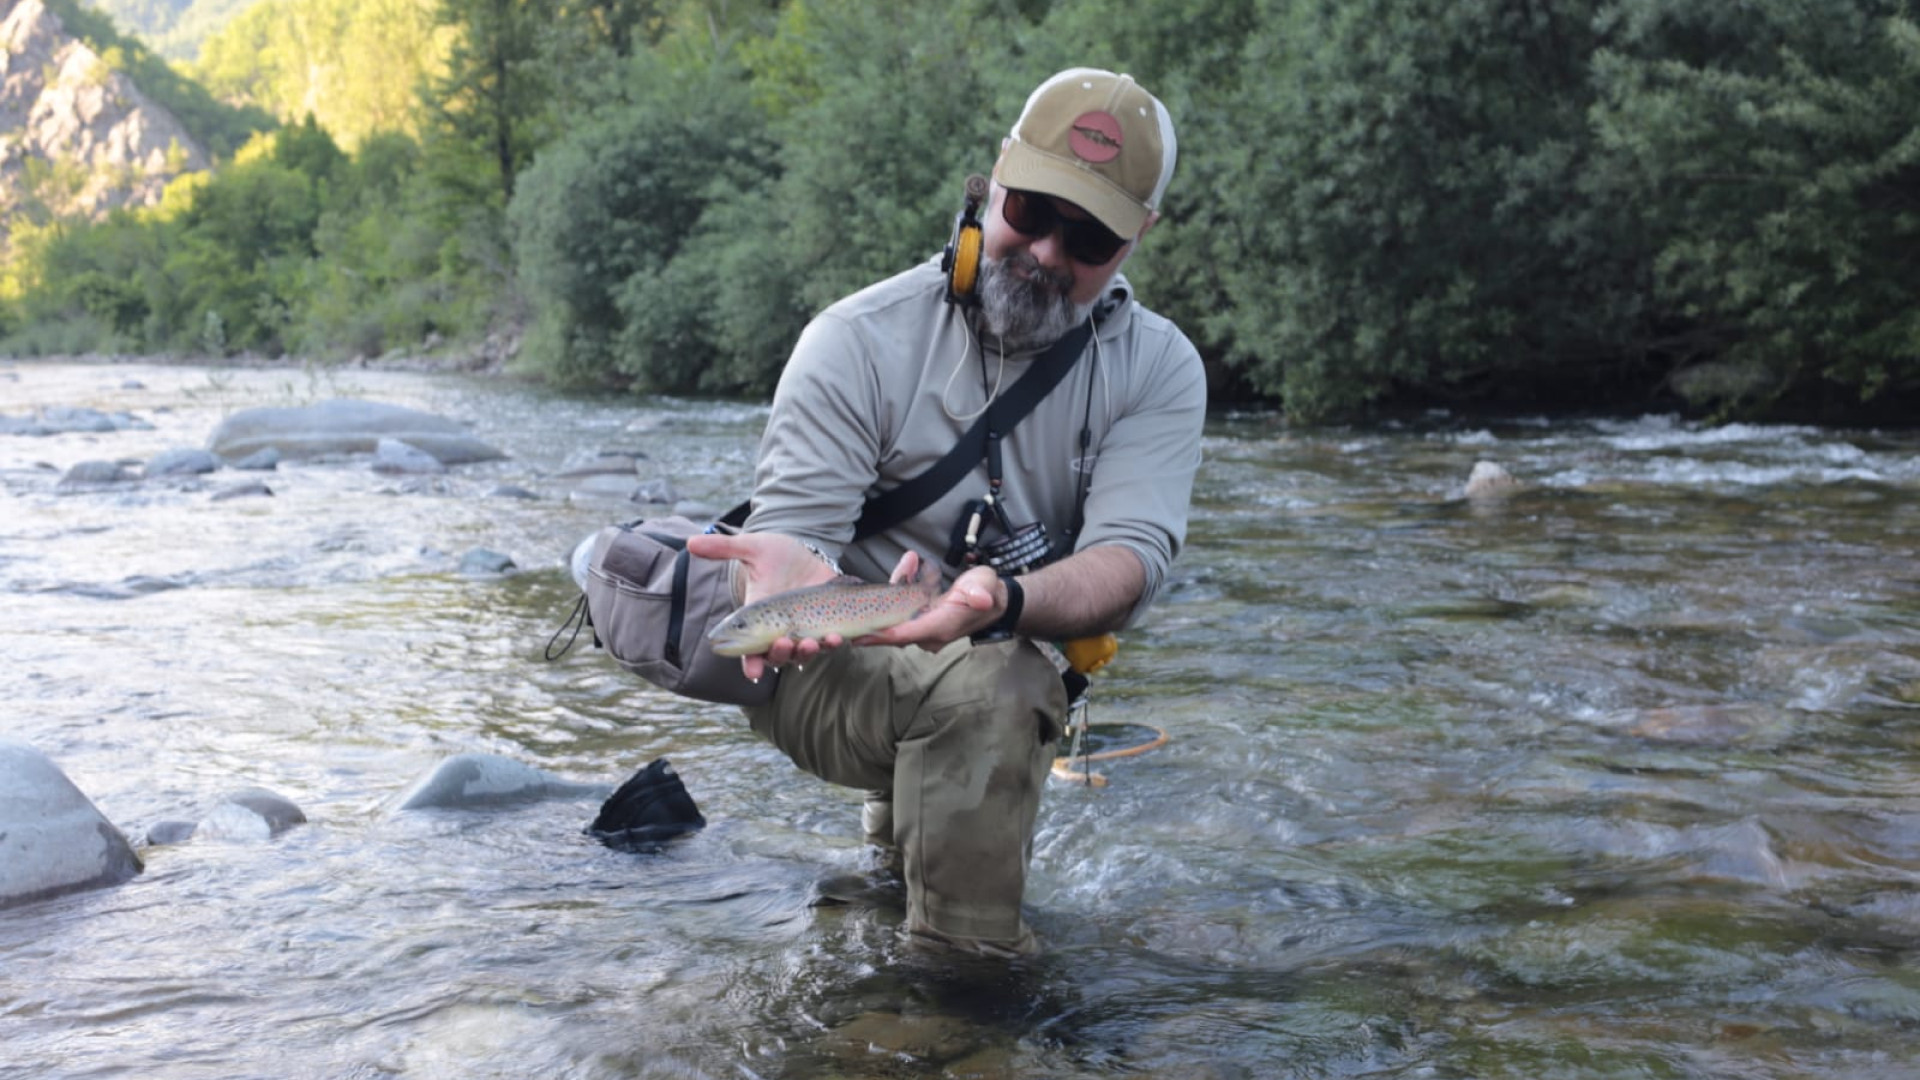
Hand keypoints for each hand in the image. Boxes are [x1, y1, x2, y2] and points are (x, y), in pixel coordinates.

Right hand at [684, 531, 844, 680]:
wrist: (809, 554)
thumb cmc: (776, 554)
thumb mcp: (752, 548)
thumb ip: (724, 548)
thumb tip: (691, 543)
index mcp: (758, 619)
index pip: (750, 651)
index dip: (750, 664)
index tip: (754, 672)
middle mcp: (779, 631)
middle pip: (777, 657)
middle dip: (780, 655)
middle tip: (784, 642)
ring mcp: (804, 631)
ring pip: (803, 654)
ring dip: (807, 653)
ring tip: (812, 642)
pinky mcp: (826, 626)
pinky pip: (829, 643)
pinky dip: (832, 644)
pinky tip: (836, 637)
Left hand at [856, 560, 1002, 651]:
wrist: (995, 600)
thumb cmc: (988, 591)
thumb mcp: (986, 586)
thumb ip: (980, 592)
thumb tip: (980, 598)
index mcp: (940, 626)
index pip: (903, 634)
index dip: (879, 636)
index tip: (855, 635)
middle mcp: (930, 633)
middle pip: (892, 633)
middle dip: (868, 626)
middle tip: (839, 622)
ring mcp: (925, 629)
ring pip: (894, 620)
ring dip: (879, 604)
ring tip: (858, 592)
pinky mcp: (922, 621)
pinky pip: (901, 612)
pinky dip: (893, 593)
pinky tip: (895, 572)